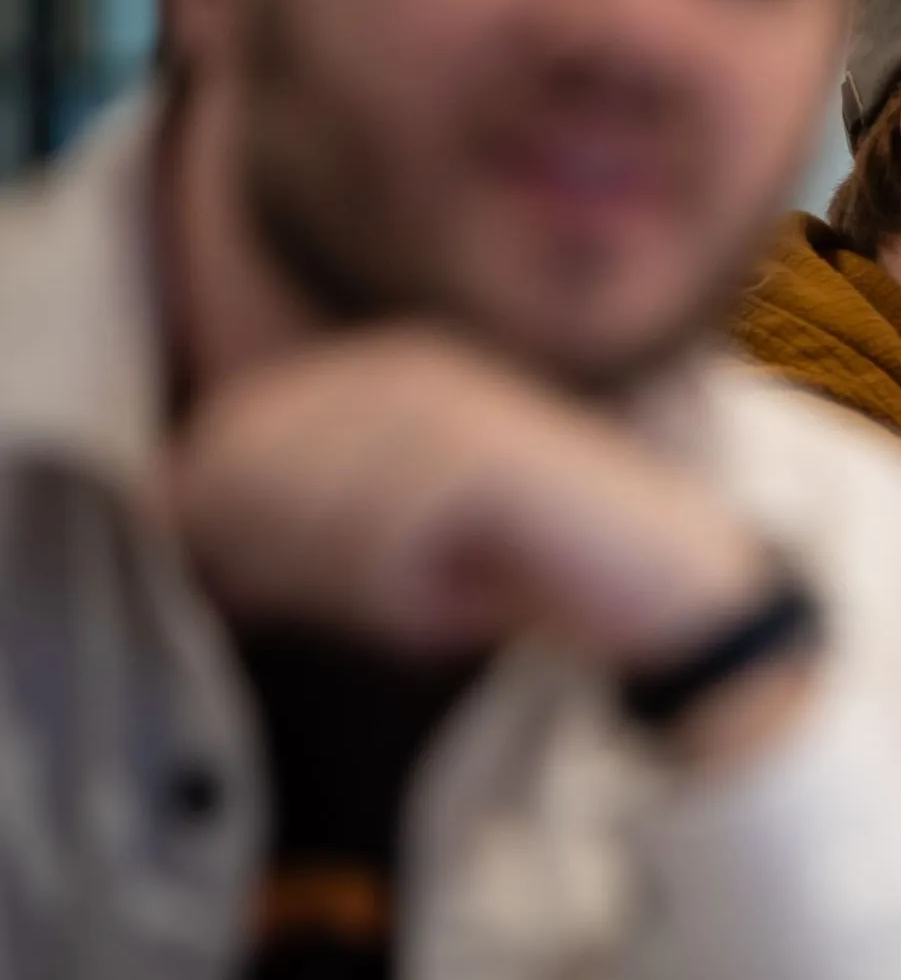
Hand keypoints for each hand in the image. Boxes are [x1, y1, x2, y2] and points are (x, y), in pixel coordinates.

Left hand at [170, 330, 801, 751]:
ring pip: (315, 520)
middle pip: (256, 477)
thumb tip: (161, 509)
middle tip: (381, 613)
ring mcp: (444, 403)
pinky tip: (465, 607)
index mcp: (371, 369)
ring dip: (364, 593)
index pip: (229, 438)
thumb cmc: (519, 565)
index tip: (253, 599)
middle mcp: (399, 367)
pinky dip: (410, 599)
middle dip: (295, 567)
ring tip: (436, 609)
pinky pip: (386, 545)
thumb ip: (279, 519)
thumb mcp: (375, 545)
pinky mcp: (482, 453)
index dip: (221, 527)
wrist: (660, 583)